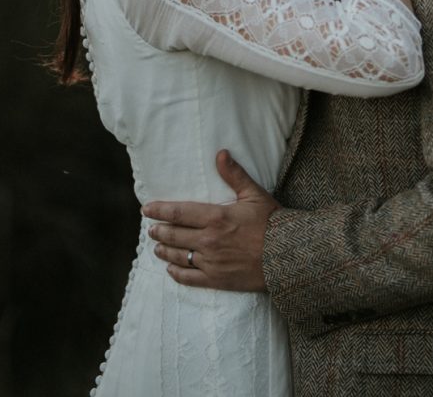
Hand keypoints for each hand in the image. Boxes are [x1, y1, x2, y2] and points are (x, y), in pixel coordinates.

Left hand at [141, 150, 279, 291]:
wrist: (286, 256)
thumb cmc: (271, 222)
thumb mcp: (253, 194)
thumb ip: (234, 174)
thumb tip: (220, 153)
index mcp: (215, 217)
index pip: (178, 212)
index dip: (160, 210)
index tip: (146, 209)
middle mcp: (209, 240)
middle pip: (174, 236)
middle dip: (159, 232)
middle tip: (151, 229)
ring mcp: (211, 262)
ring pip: (179, 257)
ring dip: (164, 252)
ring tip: (156, 248)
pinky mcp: (217, 280)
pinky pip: (190, 278)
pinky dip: (177, 274)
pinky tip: (171, 270)